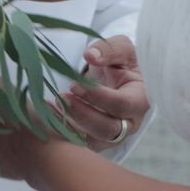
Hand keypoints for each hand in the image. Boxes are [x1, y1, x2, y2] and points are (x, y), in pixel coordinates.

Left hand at [62, 36, 148, 151]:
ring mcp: (114, 136)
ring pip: (92, 140)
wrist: (116, 77)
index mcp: (141, 99)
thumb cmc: (122, 61)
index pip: (123, 105)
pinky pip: (78, 142)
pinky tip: (48, 112)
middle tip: (62, 97)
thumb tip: (90, 55)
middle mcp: (130, 123)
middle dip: (83, 115)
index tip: (75, 85)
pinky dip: (61, 130)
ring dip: (70, 124)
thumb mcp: (121, 48)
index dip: (98, 97)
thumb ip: (109, 49)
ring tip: (54, 103)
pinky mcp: (96, 140)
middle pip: (108, 130)